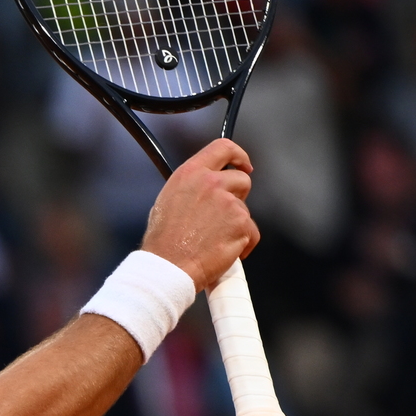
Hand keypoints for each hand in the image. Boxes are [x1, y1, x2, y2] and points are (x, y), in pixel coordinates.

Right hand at [139, 139, 258, 290]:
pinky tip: (225, 250)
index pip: (223, 148)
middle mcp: (212, 183)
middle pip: (241, 179)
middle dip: (237, 195)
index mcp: (191, 173)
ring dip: (236, 223)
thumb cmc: (163, 241)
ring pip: (245, 209)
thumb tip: (206, 187)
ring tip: (215, 239)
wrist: (168, 267)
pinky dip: (243, 243)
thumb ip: (192, 186)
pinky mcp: (241, 224)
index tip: (243, 164)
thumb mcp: (168, 199)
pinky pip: (252, 232)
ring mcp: (229, 203)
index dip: (239, 155)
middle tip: (222, 214)